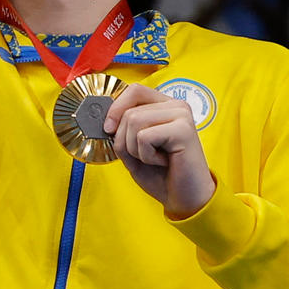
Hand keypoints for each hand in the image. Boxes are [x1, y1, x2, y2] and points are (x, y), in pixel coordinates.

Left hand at [103, 84, 217, 219]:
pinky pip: (144, 137)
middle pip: (128, 111)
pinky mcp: (184, 129)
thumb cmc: (160, 174)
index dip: (115, 108)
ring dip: (136, 149)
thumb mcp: (131, 147)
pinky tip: (164, 161)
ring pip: (133, 121)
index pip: (134, 90)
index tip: (108, 129)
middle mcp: (175, 106)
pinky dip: (146, 156)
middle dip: (125, 141)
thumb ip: (120, 129)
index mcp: (164, 106)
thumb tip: (104, 117)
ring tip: (156, 158)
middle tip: (146, 156)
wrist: (183, 198)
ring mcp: (182, 115)